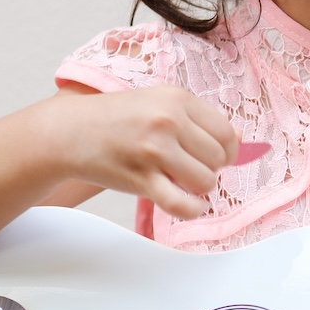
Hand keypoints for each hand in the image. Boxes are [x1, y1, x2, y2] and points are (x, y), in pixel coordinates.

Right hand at [46, 86, 238, 218]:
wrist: (70, 131)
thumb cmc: (116, 118)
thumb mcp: (159, 102)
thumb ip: (196, 119)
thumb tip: (239, 141)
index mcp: (178, 99)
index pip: (226, 133)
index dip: (226, 150)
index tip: (212, 156)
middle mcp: (169, 121)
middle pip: (218, 159)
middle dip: (209, 168)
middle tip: (189, 168)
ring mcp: (154, 150)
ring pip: (205, 181)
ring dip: (198, 188)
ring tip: (181, 181)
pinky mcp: (141, 178)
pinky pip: (182, 203)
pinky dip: (192, 209)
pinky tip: (190, 205)